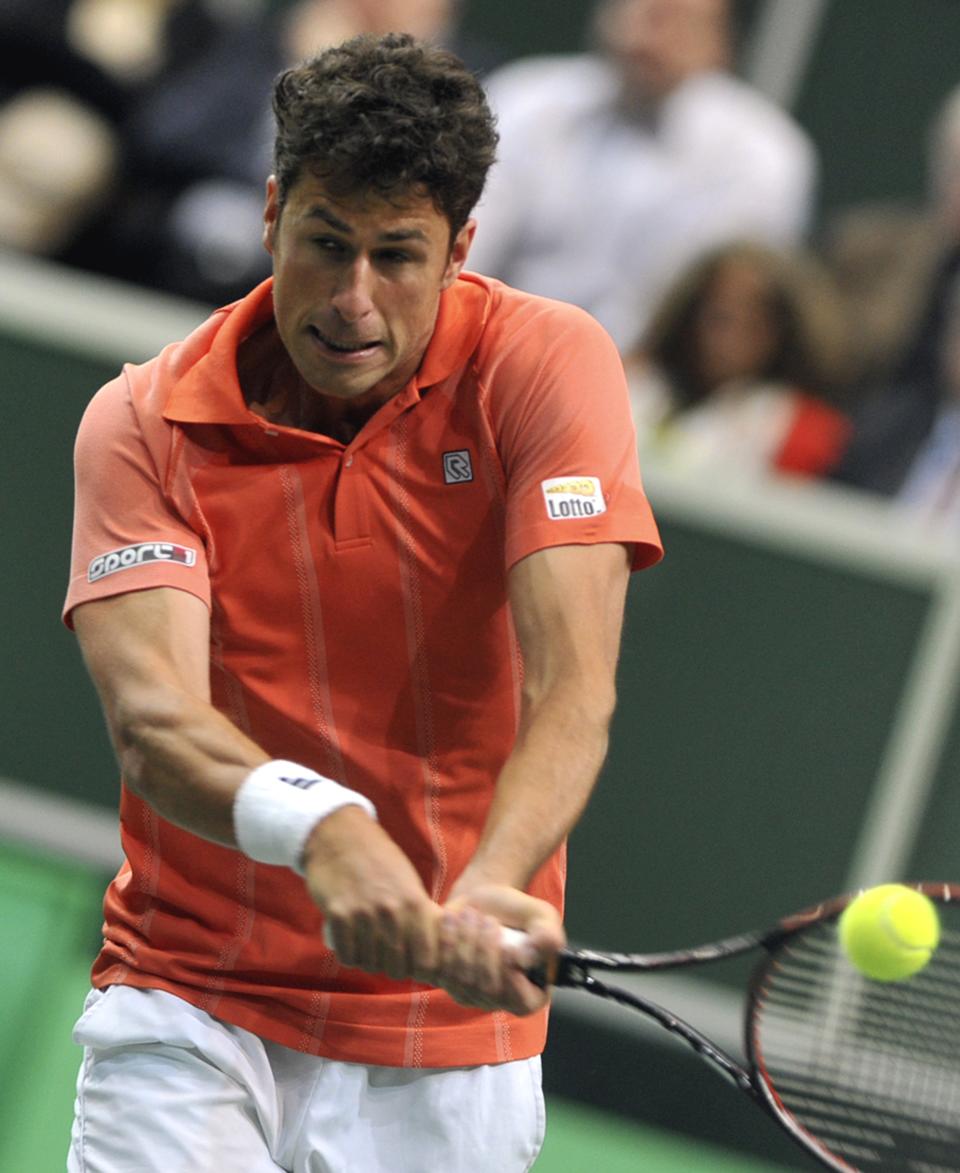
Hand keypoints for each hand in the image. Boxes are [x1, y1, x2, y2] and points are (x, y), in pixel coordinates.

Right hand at [302, 805, 439, 981]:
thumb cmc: (381, 860)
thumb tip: (437, 949)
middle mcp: (391, 910)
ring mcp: (363, 913)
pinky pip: (347, 955)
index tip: (416, 965)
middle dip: (394, 969)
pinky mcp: (337, 915)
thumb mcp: (410, 882)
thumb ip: (422, 914)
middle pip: (397, 967)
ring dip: (370, 962)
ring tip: (370, 950)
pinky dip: (350, 955)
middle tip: (389, 960)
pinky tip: (353, 945)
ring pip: (370, 963)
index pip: (426, 957)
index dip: (422, 968)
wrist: (342, 836)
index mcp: (414, 902)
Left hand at [436, 883, 565, 1015]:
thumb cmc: (519, 912)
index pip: (522, 1002)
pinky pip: (443, 970)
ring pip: (463, 980)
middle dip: (487, 950)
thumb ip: (546, 937)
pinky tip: (453, 919)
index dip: (513, 979)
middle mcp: (501, 1001)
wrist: (484, 902)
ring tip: (472, 914)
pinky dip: (447, 941)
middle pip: (489, 990)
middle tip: (489, 920)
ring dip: (466, 941)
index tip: (509, 949)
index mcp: (533, 993)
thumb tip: (526, 959)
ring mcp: (472, 995)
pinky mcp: (448, 982)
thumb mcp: (542, 917)